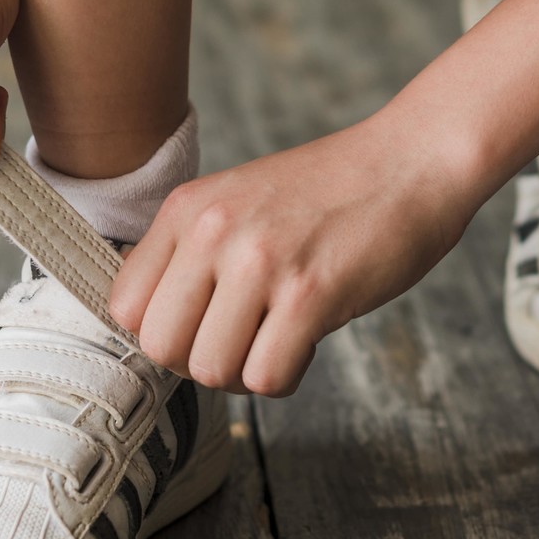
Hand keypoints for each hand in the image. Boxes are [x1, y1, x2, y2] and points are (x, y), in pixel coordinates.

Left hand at [108, 117, 483, 395]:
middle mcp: (215, 231)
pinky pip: (267, 377)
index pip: (124, 306)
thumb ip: (192, 252)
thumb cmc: (333, 191)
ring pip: (212, 370)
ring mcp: (261, 262)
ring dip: (246, 373)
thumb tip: (153, 324)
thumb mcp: (239, 200)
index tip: (202, 328)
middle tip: (241, 343)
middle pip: (161, 347)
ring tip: (278, 339)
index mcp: (188, 209)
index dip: (162, 333)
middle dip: (199, 362)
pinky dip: (285, 377)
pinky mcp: (310, 294)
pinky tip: (307, 342)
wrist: (413, 161)